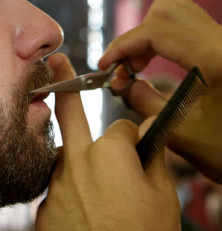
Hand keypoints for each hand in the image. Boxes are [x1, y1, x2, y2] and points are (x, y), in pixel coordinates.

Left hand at [35, 53, 180, 230]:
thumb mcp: (162, 195)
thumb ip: (152, 156)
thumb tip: (149, 131)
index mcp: (108, 153)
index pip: (120, 128)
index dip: (132, 138)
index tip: (138, 148)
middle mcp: (75, 163)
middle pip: (70, 115)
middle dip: (63, 85)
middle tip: (53, 65)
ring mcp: (54, 187)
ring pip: (62, 160)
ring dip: (74, 160)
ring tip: (86, 177)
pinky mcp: (42, 211)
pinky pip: (55, 192)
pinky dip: (67, 196)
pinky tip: (81, 214)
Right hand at [99, 0, 221, 181]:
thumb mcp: (179, 134)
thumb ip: (144, 103)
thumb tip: (123, 84)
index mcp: (215, 61)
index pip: (156, 31)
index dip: (123, 45)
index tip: (105, 65)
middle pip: (167, 11)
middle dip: (136, 36)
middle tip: (124, 67)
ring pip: (178, 14)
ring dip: (149, 34)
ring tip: (138, 65)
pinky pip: (188, 28)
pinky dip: (163, 39)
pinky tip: (154, 63)